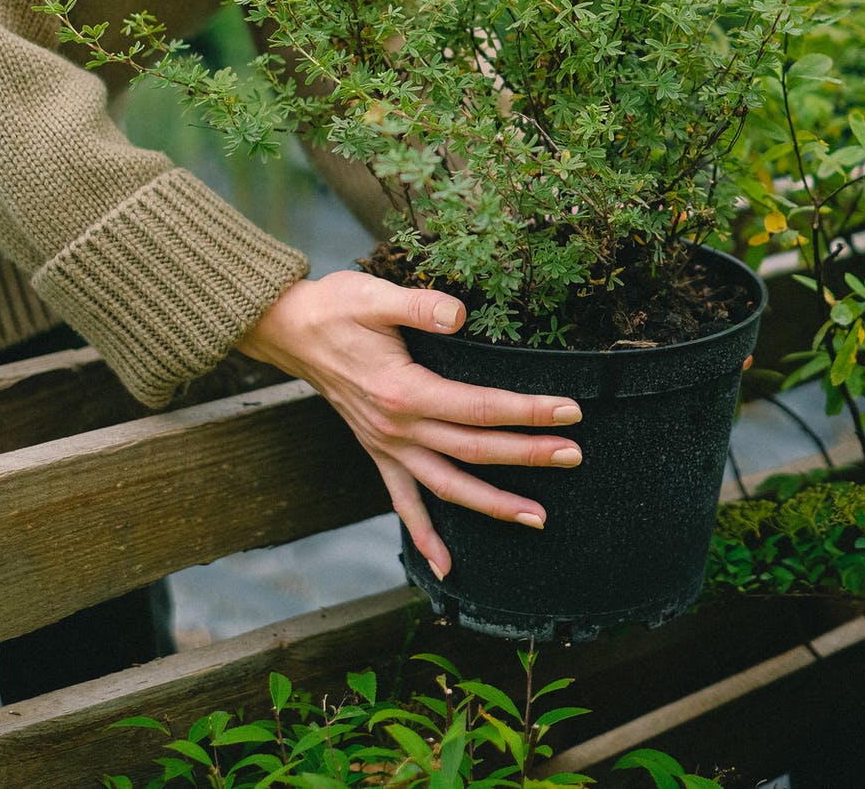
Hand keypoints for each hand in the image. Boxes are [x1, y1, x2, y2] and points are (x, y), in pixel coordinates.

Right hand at [237, 271, 582, 579]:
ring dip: (493, 504)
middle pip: (474, 449)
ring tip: (540, 518)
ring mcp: (387, 446)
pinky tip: (447, 567)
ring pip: (448, 486)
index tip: (568, 410)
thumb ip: (420, 305)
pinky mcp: (378, 451)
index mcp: (404, 391)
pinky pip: (403, 502)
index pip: (478, 407)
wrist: (290, 330)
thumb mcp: (375, 296)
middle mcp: (397, 428)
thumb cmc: (336, 308)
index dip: (525, 411)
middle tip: (574, 455)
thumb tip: (460, 314)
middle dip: (527, 455)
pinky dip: (425, 535)